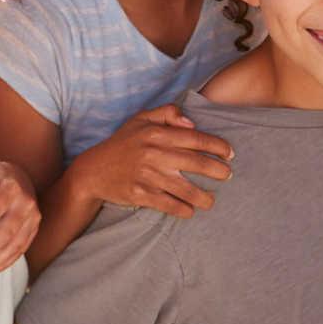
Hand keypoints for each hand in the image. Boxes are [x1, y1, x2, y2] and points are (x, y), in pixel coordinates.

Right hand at [74, 105, 232, 218]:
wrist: (93, 171)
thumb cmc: (121, 144)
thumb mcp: (139, 120)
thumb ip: (167, 113)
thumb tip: (191, 123)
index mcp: (156, 133)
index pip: (195, 138)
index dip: (217, 146)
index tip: (229, 154)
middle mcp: (154, 154)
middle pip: (197, 163)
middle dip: (219, 171)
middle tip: (227, 176)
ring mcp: (148, 176)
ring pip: (187, 190)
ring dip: (205, 198)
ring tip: (210, 200)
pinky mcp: (142, 195)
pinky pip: (171, 206)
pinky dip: (184, 210)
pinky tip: (189, 210)